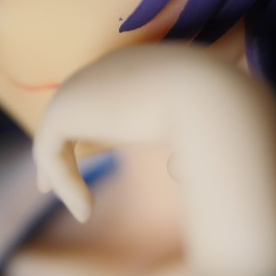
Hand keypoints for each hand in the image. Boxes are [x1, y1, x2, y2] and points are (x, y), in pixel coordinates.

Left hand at [33, 43, 275, 275]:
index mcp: (142, 65)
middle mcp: (110, 68)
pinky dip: (65, 183)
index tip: (90, 156)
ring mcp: (84, 83)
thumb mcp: (208, 132)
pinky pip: (50, 151)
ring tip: (82, 209)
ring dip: (63, 175)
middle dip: (62, 142)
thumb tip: (180, 169)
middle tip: (51, 182)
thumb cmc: (224, 118)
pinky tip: (86, 211)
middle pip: (76, 108)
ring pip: (57, 133)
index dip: (96, 127)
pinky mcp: (65, 107)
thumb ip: (190, 145)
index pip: (108, 95)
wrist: (213, 100)